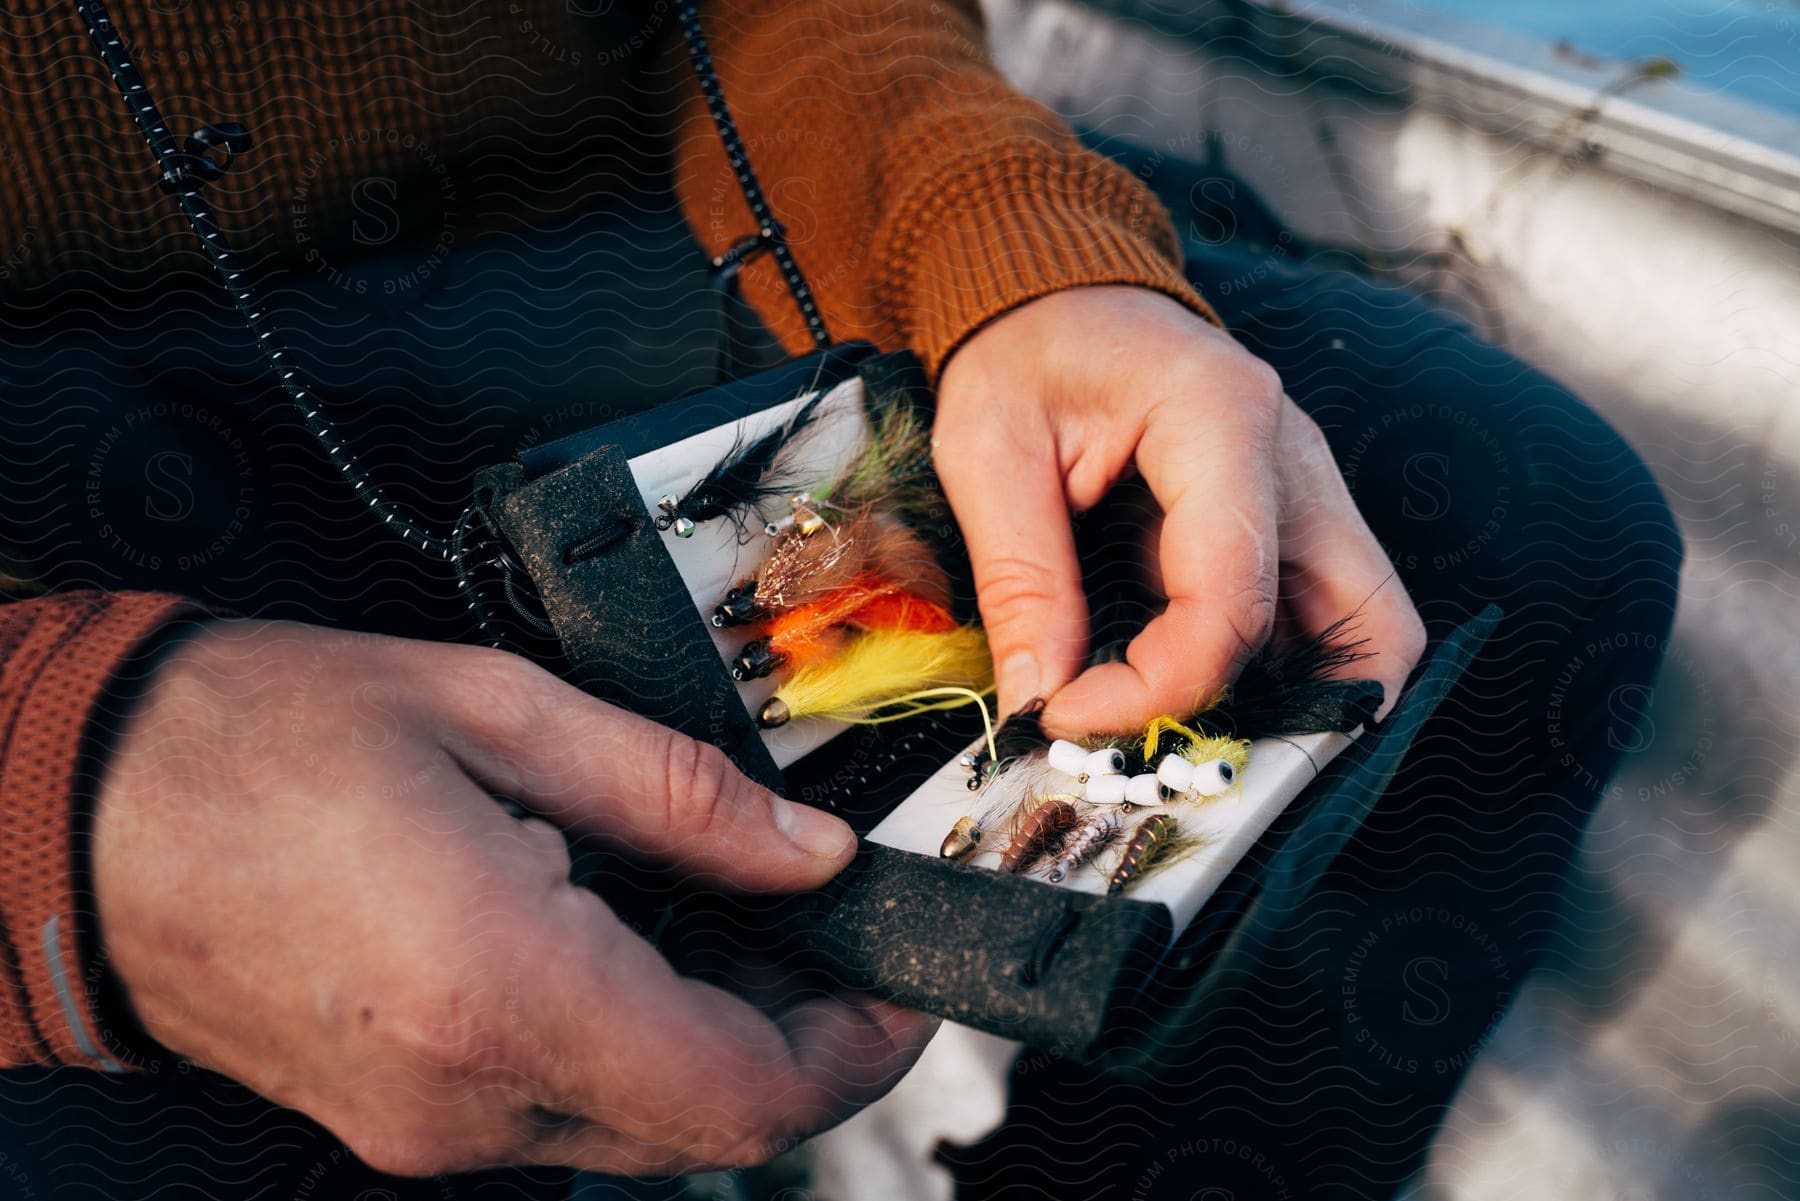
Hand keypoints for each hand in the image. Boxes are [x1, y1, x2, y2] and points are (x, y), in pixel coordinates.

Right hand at [93, 621, 930, 1176]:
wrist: (86, 807)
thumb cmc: (264, 738)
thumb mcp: (500, 712)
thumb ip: (682, 794)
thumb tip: (808, 850)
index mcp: (505, 992)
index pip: (750, 1092)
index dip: (863, 1045)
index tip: (906, 974)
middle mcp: (471, 1099)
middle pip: (710, 1122)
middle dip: (805, 1036)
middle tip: (834, 926)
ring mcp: (430, 1129)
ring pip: (644, 1125)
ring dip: (723, 1038)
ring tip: (741, 918)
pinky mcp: (403, 1120)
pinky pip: (567, 1112)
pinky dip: (638, 1044)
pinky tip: (640, 944)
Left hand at [933, 285, 1425, 734]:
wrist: (1059, 295)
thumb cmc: (1025, 356)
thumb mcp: (988, 452)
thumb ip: (1022, 580)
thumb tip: (1040, 704)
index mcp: (1222, 420)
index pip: (1232, 600)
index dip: (1159, 686)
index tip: (1067, 715)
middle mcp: (1296, 461)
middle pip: (1370, 627)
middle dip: (1292, 721)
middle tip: (1176, 756)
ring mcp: (1308, 492)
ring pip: (1365, 630)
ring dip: (1293, 703)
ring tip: (1181, 735)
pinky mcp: (1292, 521)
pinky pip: (1319, 618)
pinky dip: (1273, 673)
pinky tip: (1190, 696)